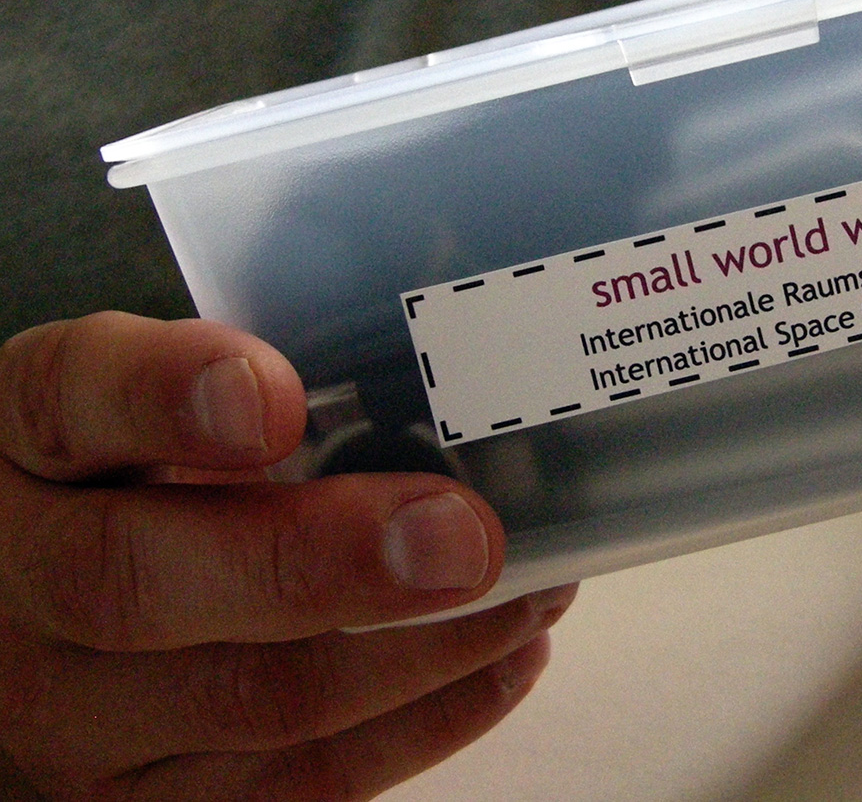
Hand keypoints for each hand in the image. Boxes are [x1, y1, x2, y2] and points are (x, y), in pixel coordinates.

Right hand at [0, 311, 574, 800]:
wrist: (33, 621)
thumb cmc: (126, 481)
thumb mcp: (140, 403)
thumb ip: (221, 381)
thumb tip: (401, 387)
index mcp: (16, 448)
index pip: (67, 403)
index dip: (170, 396)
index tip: (274, 396)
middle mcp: (17, 590)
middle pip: (139, 586)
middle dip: (320, 562)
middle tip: (463, 535)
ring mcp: (71, 719)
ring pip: (245, 702)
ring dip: (417, 648)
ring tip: (530, 588)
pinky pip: (296, 786)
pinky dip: (426, 721)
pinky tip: (507, 657)